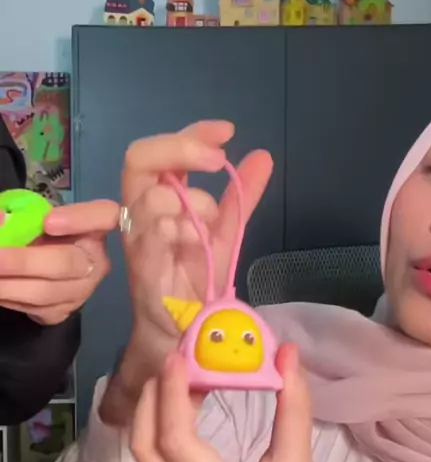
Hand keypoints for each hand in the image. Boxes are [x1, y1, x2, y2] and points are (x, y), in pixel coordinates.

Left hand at [0, 200, 117, 324]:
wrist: (47, 265)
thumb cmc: (45, 232)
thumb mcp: (38, 217)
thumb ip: (24, 216)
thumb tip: (2, 219)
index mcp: (96, 228)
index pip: (106, 217)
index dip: (80, 219)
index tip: (48, 222)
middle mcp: (97, 262)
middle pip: (64, 263)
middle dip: (22, 262)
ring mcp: (82, 292)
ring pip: (45, 293)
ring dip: (8, 286)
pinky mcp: (63, 312)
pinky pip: (35, 309)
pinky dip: (9, 299)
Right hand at [121, 120, 272, 362]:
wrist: (185, 330)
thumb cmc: (197, 279)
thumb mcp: (226, 232)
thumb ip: (241, 197)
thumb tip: (263, 156)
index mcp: (160, 198)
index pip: (165, 152)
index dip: (192, 133)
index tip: (227, 131)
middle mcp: (140, 211)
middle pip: (140, 159)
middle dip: (180, 149)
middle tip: (216, 160)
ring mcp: (137, 238)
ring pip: (152, 196)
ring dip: (191, 204)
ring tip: (210, 228)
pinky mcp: (140, 266)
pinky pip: (152, 233)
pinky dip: (179, 230)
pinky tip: (198, 241)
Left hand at [131, 342, 402, 461]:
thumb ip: (293, 409)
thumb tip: (286, 352)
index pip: (179, 445)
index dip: (172, 396)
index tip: (179, 358)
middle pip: (146, 452)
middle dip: (151, 401)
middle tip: (171, 362)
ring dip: (153, 417)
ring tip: (178, 381)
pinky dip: (161, 437)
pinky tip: (183, 412)